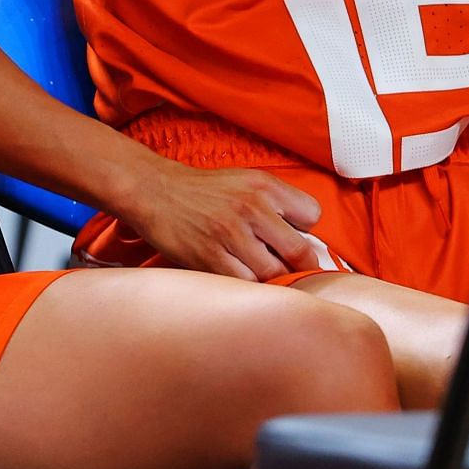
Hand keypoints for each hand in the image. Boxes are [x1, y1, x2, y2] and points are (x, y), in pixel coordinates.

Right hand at [128, 161, 324, 280]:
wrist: (155, 191)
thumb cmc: (203, 192)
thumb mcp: (244, 182)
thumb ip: (277, 204)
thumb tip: (307, 240)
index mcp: (264, 185)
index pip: (313, 215)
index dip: (305, 230)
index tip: (291, 237)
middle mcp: (251, 206)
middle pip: (300, 251)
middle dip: (300, 266)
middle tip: (288, 268)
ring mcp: (231, 233)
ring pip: (275, 274)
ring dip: (272, 279)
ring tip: (259, 271)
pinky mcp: (210, 256)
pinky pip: (246, 284)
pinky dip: (248, 286)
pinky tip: (239, 276)